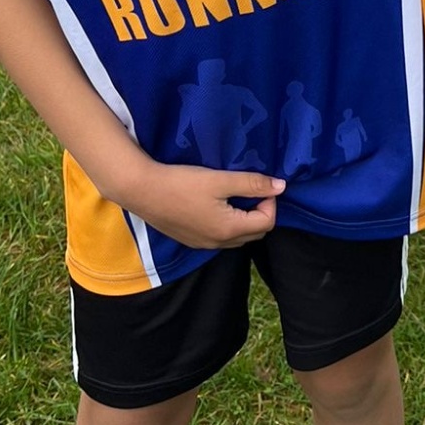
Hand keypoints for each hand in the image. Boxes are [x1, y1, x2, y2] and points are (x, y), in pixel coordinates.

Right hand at [131, 164, 284, 250]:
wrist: (142, 191)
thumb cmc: (182, 183)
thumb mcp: (220, 180)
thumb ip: (252, 184)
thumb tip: (281, 187)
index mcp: (229, 230)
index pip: (267, 222)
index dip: (270, 202)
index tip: (260, 184)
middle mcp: (218, 243)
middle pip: (255, 233)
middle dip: (261, 212)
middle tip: (250, 190)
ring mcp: (203, 244)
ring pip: (238, 237)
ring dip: (245, 219)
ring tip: (235, 196)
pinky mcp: (191, 240)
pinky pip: (220, 238)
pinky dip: (228, 224)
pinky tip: (217, 205)